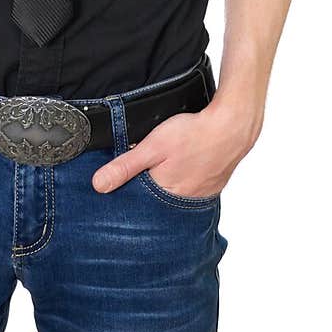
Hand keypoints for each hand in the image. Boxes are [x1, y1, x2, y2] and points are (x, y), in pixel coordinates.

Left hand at [91, 98, 256, 197]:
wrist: (232, 126)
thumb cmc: (193, 134)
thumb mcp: (152, 147)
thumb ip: (125, 166)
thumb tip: (98, 186)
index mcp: (165, 194)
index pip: (138, 205)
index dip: (127, 195)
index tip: (118, 189)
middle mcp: (183, 201)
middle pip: (157, 203)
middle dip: (146, 194)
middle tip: (143, 175)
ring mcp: (200, 196)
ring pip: (174, 198)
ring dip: (166, 189)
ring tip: (162, 174)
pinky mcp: (212, 187)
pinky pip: (191, 192)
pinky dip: (184, 184)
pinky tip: (181, 171)